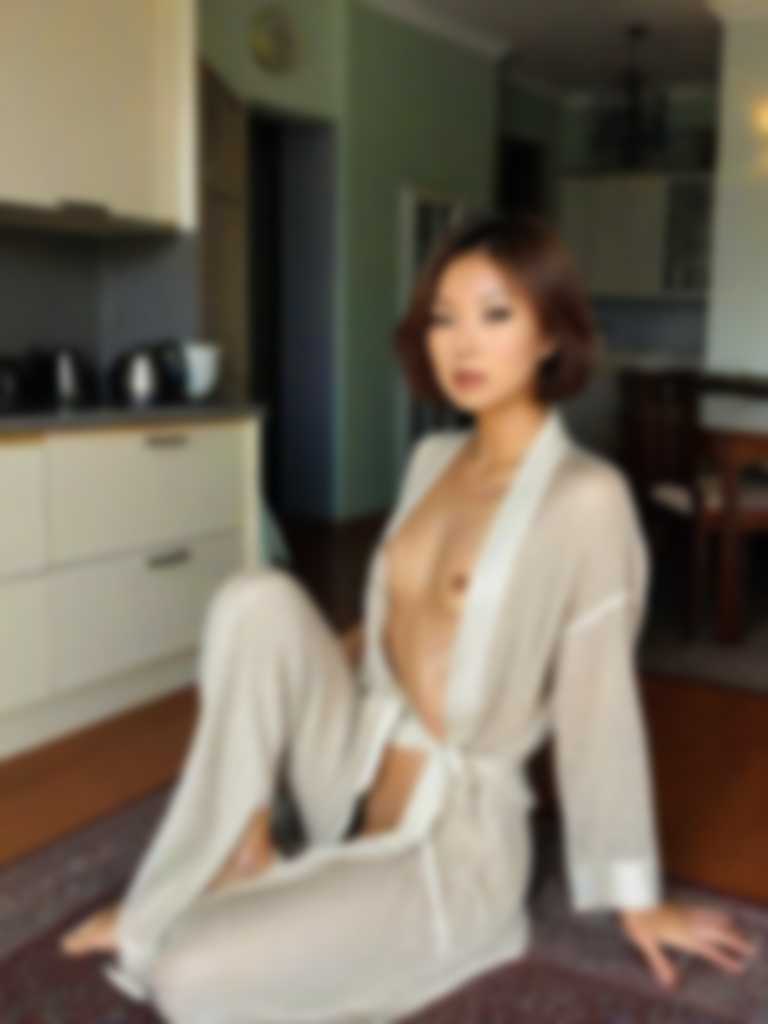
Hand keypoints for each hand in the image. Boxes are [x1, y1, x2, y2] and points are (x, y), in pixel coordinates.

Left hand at [617, 901, 759, 989]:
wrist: (634, 893)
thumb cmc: (638, 920)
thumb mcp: (646, 943)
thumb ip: (660, 963)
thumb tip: (669, 984)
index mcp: (684, 935)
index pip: (709, 950)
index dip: (724, 959)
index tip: (739, 966)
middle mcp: (690, 923)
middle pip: (718, 933)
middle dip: (736, 941)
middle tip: (751, 948)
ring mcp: (687, 912)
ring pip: (714, 919)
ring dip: (728, 925)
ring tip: (737, 928)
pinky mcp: (682, 905)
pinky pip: (705, 909)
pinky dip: (716, 913)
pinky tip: (718, 912)